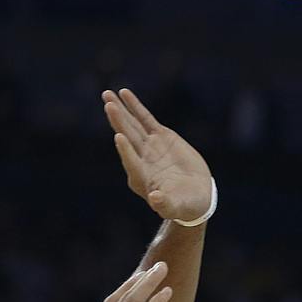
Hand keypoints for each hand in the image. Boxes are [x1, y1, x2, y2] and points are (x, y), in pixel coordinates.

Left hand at [103, 88, 212, 221]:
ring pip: (132, 125)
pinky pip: (145, 118)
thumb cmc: (184, 205)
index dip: (126, 151)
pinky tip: (124, 94)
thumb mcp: (176, 207)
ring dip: (120, 110)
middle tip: (108, 104)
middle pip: (127, 137)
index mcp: (142, 178)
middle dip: (117, 121)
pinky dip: (135, 106)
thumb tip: (155, 199)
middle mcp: (141, 160)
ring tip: (107, 95)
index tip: (118, 137)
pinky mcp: (160, 137)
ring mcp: (149, 147)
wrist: (194, 196)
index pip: (132, 162)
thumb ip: (165, 204)